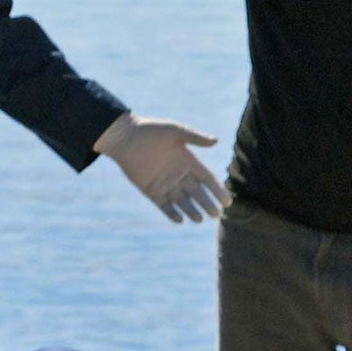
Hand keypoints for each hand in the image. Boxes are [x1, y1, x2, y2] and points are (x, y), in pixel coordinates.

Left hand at [92, 112, 231, 223]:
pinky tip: (180, 220)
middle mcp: (179, 174)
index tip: (227, 202)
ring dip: (191, 211)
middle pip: (198, 193)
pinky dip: (171, 213)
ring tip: (199, 219)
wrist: (124, 137)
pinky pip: (164, 205)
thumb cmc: (150, 130)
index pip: (208, 179)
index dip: (218, 190)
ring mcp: (165, 183)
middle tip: (215, 215)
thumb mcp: (175, 131)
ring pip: (182, 201)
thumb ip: (195, 137)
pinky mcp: (151, 190)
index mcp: (188, 161)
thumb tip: (216, 141)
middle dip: (207, 204)